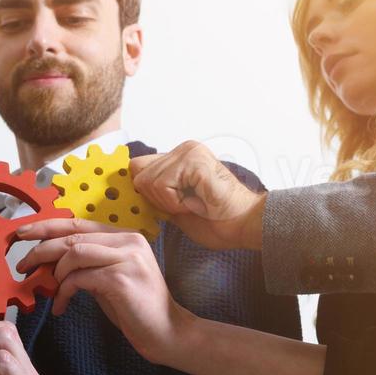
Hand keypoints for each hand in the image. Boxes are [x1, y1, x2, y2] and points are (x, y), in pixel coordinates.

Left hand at [15, 217, 192, 366]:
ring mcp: (127, 257)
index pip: (77, 223)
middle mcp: (128, 240)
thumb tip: (49, 260)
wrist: (167, 332)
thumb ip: (85, 264)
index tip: (21, 233)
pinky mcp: (122, 279)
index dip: (46, 226)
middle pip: (72, 236)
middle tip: (22, 265)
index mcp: (124, 236)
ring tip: (48, 290)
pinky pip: (80, 278)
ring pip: (74, 253)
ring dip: (54, 273)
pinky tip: (60, 306)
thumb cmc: (135, 308)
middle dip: (41, 249)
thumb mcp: (106, 278)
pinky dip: (64, 292)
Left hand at [130, 142, 265, 250]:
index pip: (138, 166)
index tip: (158, 206)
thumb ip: (155, 195)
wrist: (245, 225)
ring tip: (193, 205)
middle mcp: (183, 149)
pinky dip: (175, 203)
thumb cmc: (216, 220)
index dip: (142, 189)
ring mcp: (189, 152)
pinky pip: (163, 186)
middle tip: (185, 206)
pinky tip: (197, 204)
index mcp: (179, 158)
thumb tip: (130, 194)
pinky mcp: (194, 161)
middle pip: (139, 174)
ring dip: (168, 203)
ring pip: (148, 181)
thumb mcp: (174, 207)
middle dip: (157, 199)